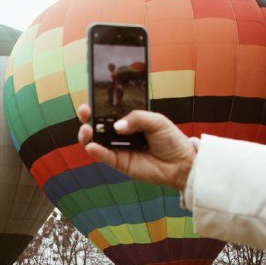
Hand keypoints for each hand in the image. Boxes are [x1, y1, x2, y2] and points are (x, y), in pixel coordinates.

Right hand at [76, 104, 196, 189]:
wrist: (180, 163)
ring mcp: (118, 148)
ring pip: (95, 140)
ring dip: (87, 135)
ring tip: (88, 131)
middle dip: (87, 118)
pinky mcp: (119, 162)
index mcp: (128, 119)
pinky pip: (104, 156)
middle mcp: (120, 133)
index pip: (108, 111)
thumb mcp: (156, 120)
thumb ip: (136, 118)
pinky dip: (96, 151)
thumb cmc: (170, 139)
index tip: (90, 101)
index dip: (97, 106)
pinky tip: (92, 146)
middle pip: (97, 125)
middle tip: (85, 114)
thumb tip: (117, 126)